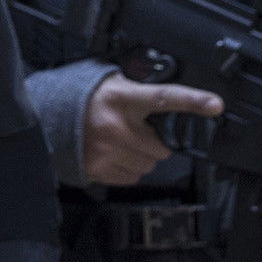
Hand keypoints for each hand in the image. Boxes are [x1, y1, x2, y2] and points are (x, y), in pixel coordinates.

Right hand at [82, 73, 221, 186]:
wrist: (46, 118)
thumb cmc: (81, 98)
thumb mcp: (112, 83)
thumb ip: (139, 91)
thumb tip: (169, 101)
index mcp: (122, 98)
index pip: (163, 98)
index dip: (192, 101)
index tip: (215, 105)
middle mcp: (116, 126)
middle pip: (161, 147)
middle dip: (157, 142)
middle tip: (140, 132)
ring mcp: (107, 150)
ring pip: (148, 166)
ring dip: (142, 157)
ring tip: (122, 143)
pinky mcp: (99, 169)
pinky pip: (131, 177)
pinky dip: (127, 169)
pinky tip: (113, 154)